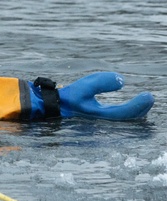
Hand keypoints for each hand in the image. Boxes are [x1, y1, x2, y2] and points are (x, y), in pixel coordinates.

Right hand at [31, 72, 153, 120]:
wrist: (52, 104)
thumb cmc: (67, 97)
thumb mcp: (83, 87)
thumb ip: (101, 82)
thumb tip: (122, 80)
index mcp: (101, 115)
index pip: (126, 112)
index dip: (140, 105)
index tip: (149, 95)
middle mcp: (104, 120)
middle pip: (128, 118)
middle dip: (141, 109)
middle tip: (149, 98)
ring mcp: (101, 119)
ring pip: (124, 118)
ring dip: (136, 111)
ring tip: (144, 102)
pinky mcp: (98, 116)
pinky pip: (118, 116)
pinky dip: (128, 111)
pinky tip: (130, 105)